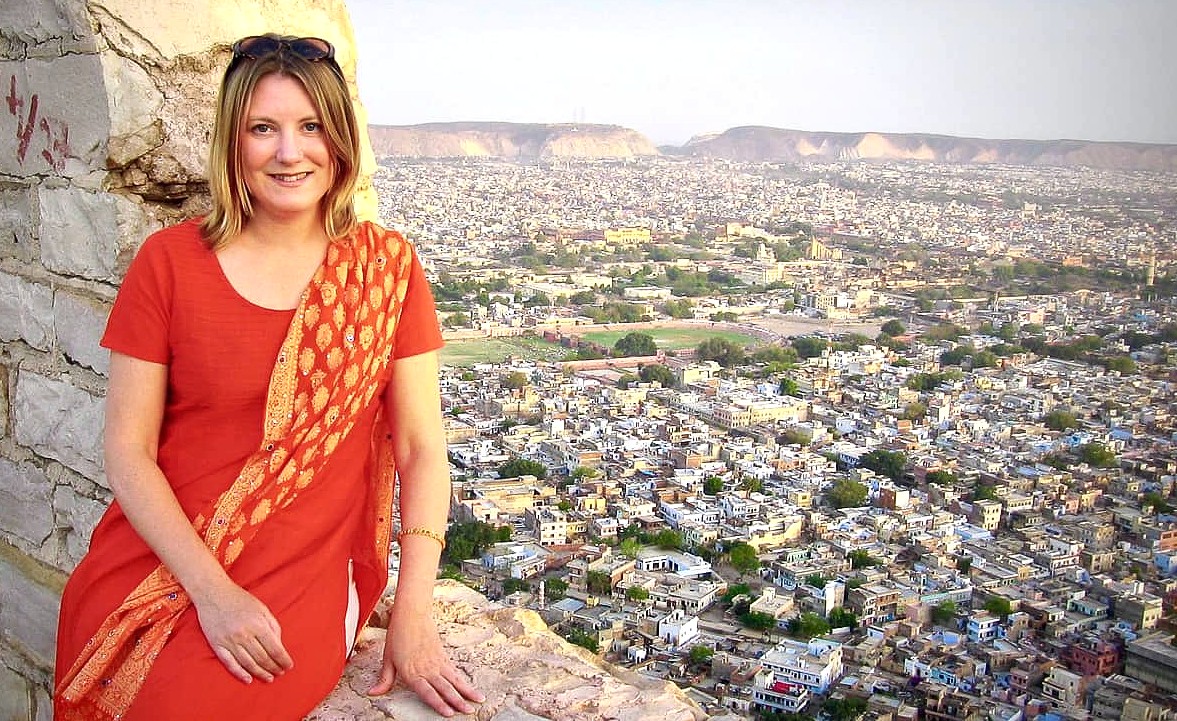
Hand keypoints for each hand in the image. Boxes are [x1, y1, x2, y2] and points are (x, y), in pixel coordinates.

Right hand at [192, 579, 294, 683]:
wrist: (213, 593)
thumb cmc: (240, 600)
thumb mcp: (262, 609)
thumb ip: (273, 626)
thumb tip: (279, 645)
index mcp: (258, 625)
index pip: (275, 648)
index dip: (283, 660)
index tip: (288, 666)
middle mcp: (244, 635)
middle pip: (262, 658)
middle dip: (274, 667)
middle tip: (280, 673)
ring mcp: (229, 641)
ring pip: (248, 663)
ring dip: (260, 673)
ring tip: (269, 678)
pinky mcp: (217, 645)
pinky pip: (230, 663)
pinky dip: (240, 673)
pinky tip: (248, 679)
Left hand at [367, 603, 483, 716]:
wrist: (412, 614)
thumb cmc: (398, 635)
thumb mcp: (388, 659)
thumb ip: (384, 680)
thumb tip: (373, 693)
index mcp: (412, 673)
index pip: (428, 692)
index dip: (439, 704)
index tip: (449, 714)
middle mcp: (427, 669)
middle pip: (446, 688)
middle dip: (458, 701)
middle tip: (469, 711)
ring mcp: (437, 662)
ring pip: (455, 680)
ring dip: (467, 691)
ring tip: (478, 700)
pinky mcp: (443, 655)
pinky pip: (455, 671)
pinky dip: (463, 680)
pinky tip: (469, 687)